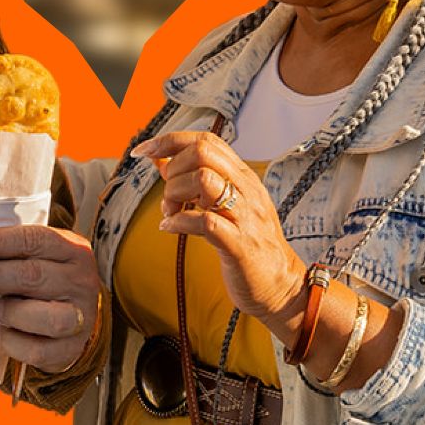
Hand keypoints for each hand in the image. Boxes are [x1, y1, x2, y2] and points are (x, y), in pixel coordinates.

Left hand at [0, 219, 102, 371]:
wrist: (71, 319)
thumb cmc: (42, 281)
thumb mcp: (36, 255)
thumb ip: (9, 248)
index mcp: (74, 249)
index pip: (32, 239)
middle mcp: (83, 282)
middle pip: (34, 275)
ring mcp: (82, 318)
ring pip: (46, 317)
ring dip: (11, 312)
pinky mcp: (71, 348)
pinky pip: (38, 350)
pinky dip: (14, 343)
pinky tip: (5, 333)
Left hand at [143, 130, 305, 326]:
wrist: (281, 285)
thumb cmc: (248, 243)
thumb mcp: (223, 205)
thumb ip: (195, 180)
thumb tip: (160, 160)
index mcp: (242, 176)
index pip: (206, 140)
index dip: (169, 141)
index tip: (144, 151)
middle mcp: (247, 189)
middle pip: (202, 152)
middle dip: (173, 169)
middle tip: (168, 197)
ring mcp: (245, 216)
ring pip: (204, 180)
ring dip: (175, 193)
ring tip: (170, 212)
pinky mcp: (240, 245)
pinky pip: (205, 222)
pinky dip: (180, 222)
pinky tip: (170, 228)